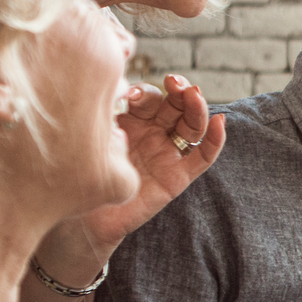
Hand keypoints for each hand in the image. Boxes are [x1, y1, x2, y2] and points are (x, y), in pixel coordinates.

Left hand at [71, 75, 226, 255]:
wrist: (81, 218)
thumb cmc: (81, 172)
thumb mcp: (93, 136)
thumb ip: (108, 114)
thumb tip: (120, 88)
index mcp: (132, 120)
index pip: (148, 97)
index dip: (145, 92)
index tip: (131, 94)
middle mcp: (153, 133)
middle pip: (175, 106)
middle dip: (178, 90)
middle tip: (174, 83)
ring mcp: (167, 154)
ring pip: (192, 126)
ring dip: (197, 108)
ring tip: (194, 95)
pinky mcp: (177, 176)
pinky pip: (202, 158)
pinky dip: (215, 141)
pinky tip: (220, 123)